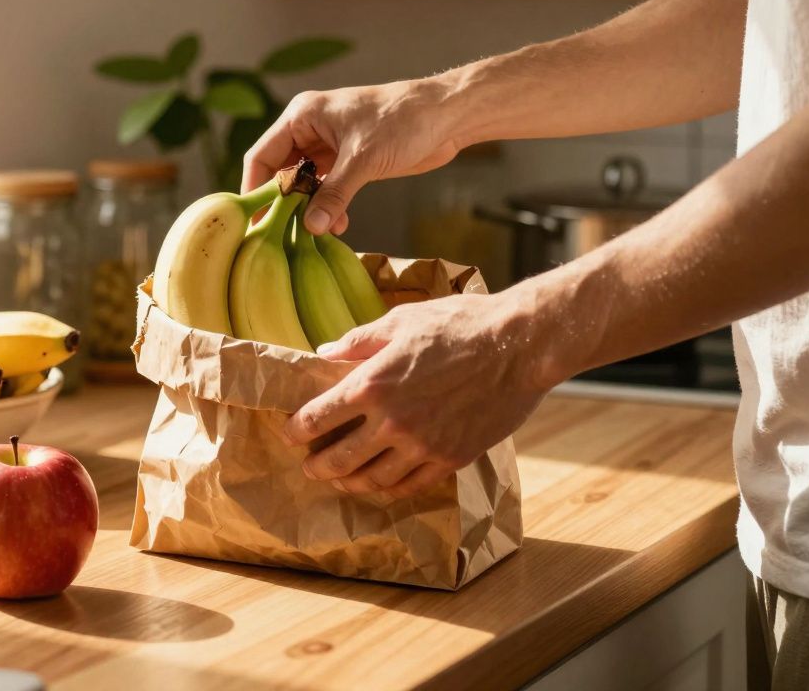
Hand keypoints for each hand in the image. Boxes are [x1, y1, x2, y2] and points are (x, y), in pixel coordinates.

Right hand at [241, 79, 463, 234]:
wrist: (447, 116)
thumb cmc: (404, 121)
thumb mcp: (364, 159)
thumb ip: (335, 194)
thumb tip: (311, 226)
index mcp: (303, 116)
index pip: (263, 156)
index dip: (256, 189)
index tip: (256, 220)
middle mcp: (310, 130)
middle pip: (280, 173)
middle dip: (285, 203)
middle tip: (285, 234)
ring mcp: (328, 147)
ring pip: (304, 185)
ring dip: (309, 209)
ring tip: (318, 232)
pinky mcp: (348, 162)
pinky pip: (326, 190)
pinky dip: (329, 207)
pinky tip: (338, 225)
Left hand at [284, 292, 550, 498]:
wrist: (519, 345)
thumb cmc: (459, 324)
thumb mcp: (400, 320)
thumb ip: (357, 341)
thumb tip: (323, 353)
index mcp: (371, 384)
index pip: (317, 418)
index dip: (296, 429)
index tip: (289, 432)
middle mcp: (391, 421)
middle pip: (338, 458)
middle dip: (316, 466)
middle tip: (307, 467)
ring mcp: (422, 445)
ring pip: (373, 479)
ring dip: (349, 482)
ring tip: (338, 480)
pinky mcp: (451, 458)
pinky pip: (411, 485)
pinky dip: (390, 488)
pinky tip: (381, 484)